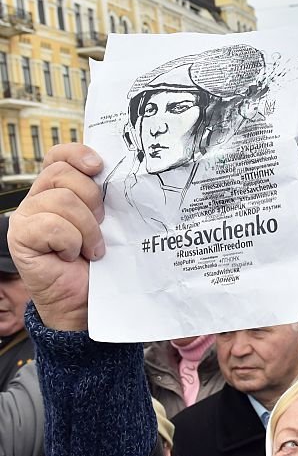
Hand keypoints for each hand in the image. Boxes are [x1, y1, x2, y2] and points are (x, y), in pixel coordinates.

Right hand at [8, 144, 105, 330]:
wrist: (86, 301)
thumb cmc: (98, 264)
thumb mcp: (107, 225)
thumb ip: (104, 200)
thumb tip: (119, 178)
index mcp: (58, 190)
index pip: (59, 157)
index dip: (77, 154)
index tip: (99, 166)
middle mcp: (38, 199)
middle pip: (64, 175)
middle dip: (92, 201)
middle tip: (100, 226)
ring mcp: (25, 217)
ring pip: (63, 200)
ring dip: (87, 229)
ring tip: (90, 249)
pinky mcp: (20, 237)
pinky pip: (53, 226)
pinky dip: (71, 242)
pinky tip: (71, 256)